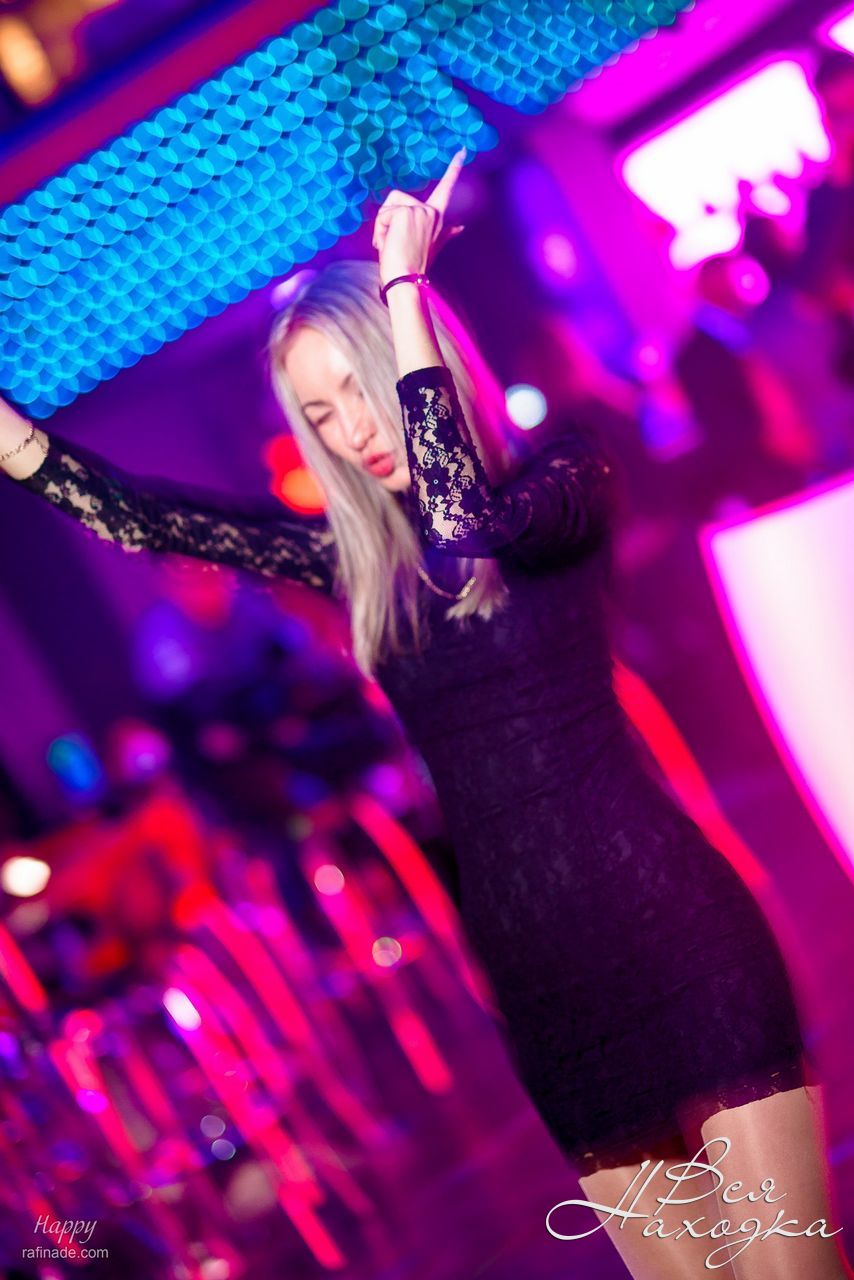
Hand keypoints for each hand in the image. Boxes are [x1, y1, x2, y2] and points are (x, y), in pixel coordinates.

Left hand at [372, 150, 465, 286]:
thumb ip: (446, 233)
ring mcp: (419, 211)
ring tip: (391, 245)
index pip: (446, 189)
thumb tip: (460, 227)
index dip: (454, 169)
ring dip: (382, 227)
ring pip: (387, 207)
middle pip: (396, 200)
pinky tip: (388, 244)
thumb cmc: (414, 265)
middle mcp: (431, 212)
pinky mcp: (407, 213)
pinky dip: (380, 231)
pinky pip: (383, 215)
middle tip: (393, 244)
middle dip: (386, 221)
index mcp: (436, 217)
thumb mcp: (431, 246)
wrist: (405, 279)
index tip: (462, 151)